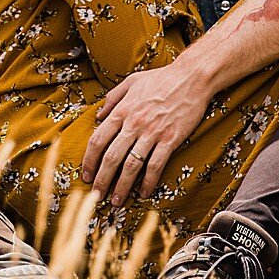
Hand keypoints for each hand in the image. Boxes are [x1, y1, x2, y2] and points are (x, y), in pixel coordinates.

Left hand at [85, 64, 210, 203]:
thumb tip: (98, 115)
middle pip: (111, 158)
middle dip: (101, 180)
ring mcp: (152, 133)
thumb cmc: (161, 78)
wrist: (192, 77)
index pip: (98, 141)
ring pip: (131, 166)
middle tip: (96, 195)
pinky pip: (155, 166)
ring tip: (116, 201)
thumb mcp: (131, 81)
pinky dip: (147, 182)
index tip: (86, 175)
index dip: (89, 161)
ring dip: (121, 187)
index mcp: (122, 111)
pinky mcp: (170, 139)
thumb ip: (112, 98)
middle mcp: (133, 124)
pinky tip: (143, 193)